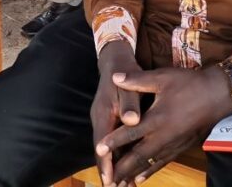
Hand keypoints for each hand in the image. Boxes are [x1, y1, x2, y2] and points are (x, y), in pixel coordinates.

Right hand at [91, 41, 143, 185]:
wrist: (115, 58)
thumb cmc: (123, 70)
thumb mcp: (129, 84)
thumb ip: (130, 103)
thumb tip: (132, 120)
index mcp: (102, 113)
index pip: (101, 144)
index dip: (105, 163)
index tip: (109, 180)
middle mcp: (99, 119)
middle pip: (101, 150)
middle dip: (108, 170)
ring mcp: (103, 120)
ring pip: (106, 147)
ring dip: (113, 165)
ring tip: (122, 184)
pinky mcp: (109, 119)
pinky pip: (110, 141)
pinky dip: (116, 155)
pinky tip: (125, 165)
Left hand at [96, 65, 231, 185]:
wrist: (218, 95)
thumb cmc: (190, 84)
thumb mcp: (162, 77)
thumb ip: (137, 80)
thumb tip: (114, 76)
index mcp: (157, 118)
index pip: (130, 132)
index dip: (114, 140)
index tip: (99, 149)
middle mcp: (164, 136)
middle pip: (138, 156)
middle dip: (121, 168)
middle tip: (107, 180)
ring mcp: (173, 144)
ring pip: (149, 163)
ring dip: (132, 174)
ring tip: (119, 185)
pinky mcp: (181, 147)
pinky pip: (162, 163)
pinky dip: (149, 171)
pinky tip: (139, 179)